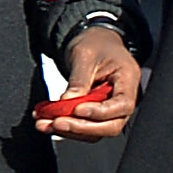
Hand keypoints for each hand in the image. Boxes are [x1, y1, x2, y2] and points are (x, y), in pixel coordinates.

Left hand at [39, 25, 144, 140]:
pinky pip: (85, 125)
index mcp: (128, 79)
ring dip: (70, 131)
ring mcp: (112, 108)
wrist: (94, 41)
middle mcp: (124, 98)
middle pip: (111, 125)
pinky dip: (66, 126)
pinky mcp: (98, 113)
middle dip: (82, 127)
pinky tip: (47, 122)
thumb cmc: (95, 44)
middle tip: (56, 122)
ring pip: (97, 130)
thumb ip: (78, 80)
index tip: (77, 109)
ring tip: (44, 124)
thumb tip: (67, 102)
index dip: (101, 112)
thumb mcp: (84, 55)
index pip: (122, 105)